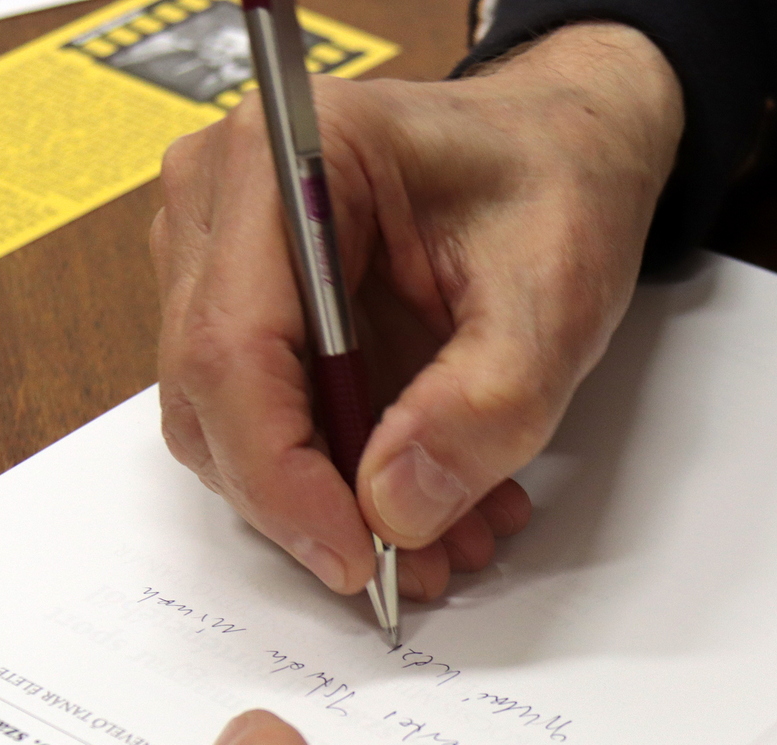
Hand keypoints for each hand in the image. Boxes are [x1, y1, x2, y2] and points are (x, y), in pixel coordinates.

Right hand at [153, 24, 682, 601]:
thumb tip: (393, 507)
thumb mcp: (554, 298)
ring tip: (445, 532)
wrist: (563, 150)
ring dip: (328, 500)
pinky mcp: (249, 307)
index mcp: (286, 160)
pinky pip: (264, 420)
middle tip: (415, 562)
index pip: (231, 346)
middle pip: (213, 396)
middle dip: (308, 502)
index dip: (280, 472)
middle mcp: (223, 200)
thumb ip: (482, 405)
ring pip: (230, 424)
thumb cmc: (554, 182)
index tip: (354, 554)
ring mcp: (221, 255)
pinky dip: (337, 477)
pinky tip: (427, 497)